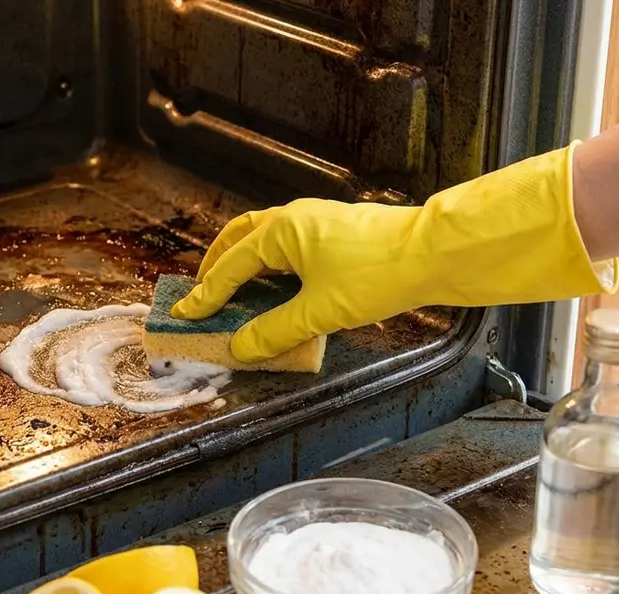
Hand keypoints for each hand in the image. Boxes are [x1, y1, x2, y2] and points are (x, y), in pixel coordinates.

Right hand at [172, 145, 617, 362]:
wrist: (433, 254)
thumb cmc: (377, 274)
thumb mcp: (319, 312)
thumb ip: (274, 331)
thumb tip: (240, 349)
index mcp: (281, 231)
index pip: (230, 267)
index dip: (206, 295)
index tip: (185, 314)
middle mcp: (294, 220)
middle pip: (240, 240)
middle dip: (218, 267)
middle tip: (202, 295)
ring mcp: (316, 223)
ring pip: (266, 242)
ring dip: (245, 266)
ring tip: (234, 294)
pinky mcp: (336, 235)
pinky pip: (289, 249)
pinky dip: (272, 268)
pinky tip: (278, 291)